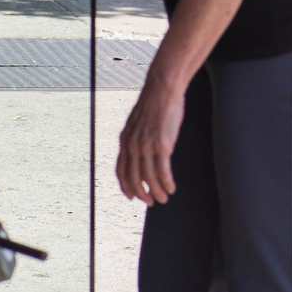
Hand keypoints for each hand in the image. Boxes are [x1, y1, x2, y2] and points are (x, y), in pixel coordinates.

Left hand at [116, 77, 185, 203]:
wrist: (162, 89)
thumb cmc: (154, 102)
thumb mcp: (137, 121)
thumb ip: (136, 137)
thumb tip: (141, 148)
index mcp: (124, 140)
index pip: (120, 171)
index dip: (125, 186)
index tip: (131, 196)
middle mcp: (132, 146)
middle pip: (134, 178)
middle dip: (141, 194)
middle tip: (149, 202)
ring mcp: (146, 146)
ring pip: (149, 178)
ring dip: (157, 192)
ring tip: (163, 198)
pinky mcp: (162, 145)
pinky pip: (163, 172)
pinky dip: (167, 183)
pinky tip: (171, 188)